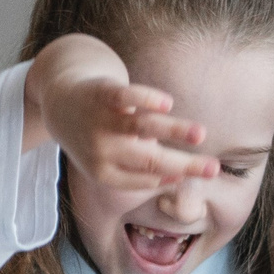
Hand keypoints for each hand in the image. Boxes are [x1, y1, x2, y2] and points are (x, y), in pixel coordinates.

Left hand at [35, 38, 216, 192]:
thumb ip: (137, 164)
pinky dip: (145, 99)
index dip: (165, 179)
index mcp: (103, 172)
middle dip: (184, 165)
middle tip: (214, 169)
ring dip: (174, 131)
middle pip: (149, 160)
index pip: (141, 180)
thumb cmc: (95, 134)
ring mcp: (102, 122)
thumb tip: (177, 173)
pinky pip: (126, 97)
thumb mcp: (106, 158)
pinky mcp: (103, 94)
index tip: (189, 178)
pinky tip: (166, 104)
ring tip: (201, 135)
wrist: (59, 100)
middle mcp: (102, 150)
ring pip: (143, 128)